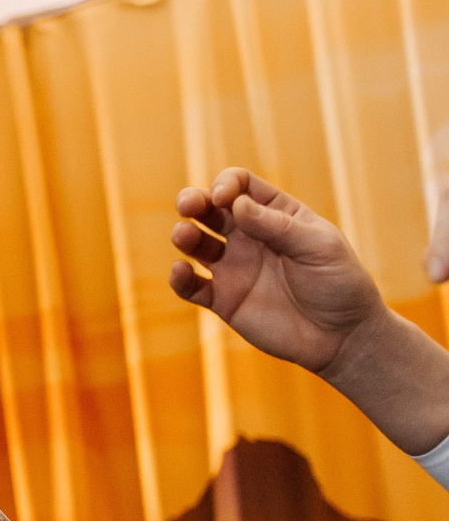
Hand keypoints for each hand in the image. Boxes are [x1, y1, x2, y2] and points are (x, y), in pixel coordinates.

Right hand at [169, 167, 383, 371]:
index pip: (240, 186)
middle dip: (193, 201)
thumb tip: (236, 204)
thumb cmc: (339, 284)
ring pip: (195, 243)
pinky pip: (191, 286)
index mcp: (275, 215)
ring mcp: (234, 267)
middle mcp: (249, 237)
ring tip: (185, 237)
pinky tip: (180, 272)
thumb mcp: (319, 247)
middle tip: (188, 206)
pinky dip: (179, 278)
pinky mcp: (223, 300)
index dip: (226, 184)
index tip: (224, 198)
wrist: (342, 337)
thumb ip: (277, 226)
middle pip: (209, 209)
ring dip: (183, 235)